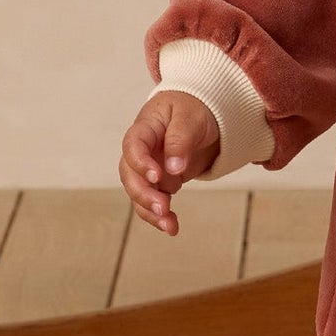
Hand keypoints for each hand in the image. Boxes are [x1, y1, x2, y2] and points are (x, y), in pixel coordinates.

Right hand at [119, 91, 221, 234]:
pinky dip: (160, 216)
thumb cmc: (196, 108)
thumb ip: (181, 139)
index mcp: (146, 127)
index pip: (133, 144)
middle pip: (130, 174)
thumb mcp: (192, 116)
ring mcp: (149, 167)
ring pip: (138, 192)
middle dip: (144, 193)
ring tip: (169, 225)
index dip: (140, 162)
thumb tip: (174, 167)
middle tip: (163, 207)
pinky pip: (152, 201)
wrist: (205, 114)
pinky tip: (172, 227)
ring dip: (150, 210)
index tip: (156, 176)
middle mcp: (142, 150)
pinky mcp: (160, 182)